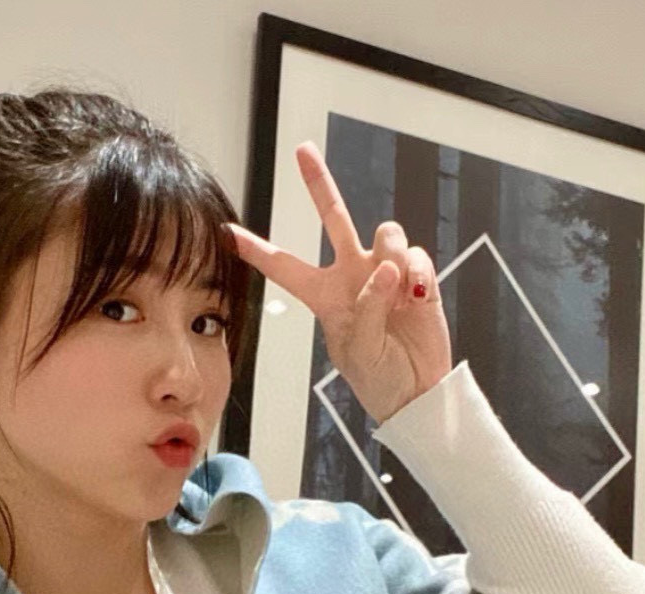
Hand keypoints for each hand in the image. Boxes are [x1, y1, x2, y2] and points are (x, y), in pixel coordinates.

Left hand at [224, 142, 452, 424]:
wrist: (417, 392)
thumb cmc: (378, 378)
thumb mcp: (357, 350)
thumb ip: (366, 307)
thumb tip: (387, 269)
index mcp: (325, 297)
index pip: (285, 267)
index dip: (257, 250)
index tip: (227, 232)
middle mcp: (352, 275)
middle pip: (333, 218)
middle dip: (319, 183)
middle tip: (302, 150)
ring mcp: (385, 272)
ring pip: (385, 232)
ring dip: (391, 254)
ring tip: (398, 291)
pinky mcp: (417, 276)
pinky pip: (415, 253)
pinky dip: (417, 272)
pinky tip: (417, 298)